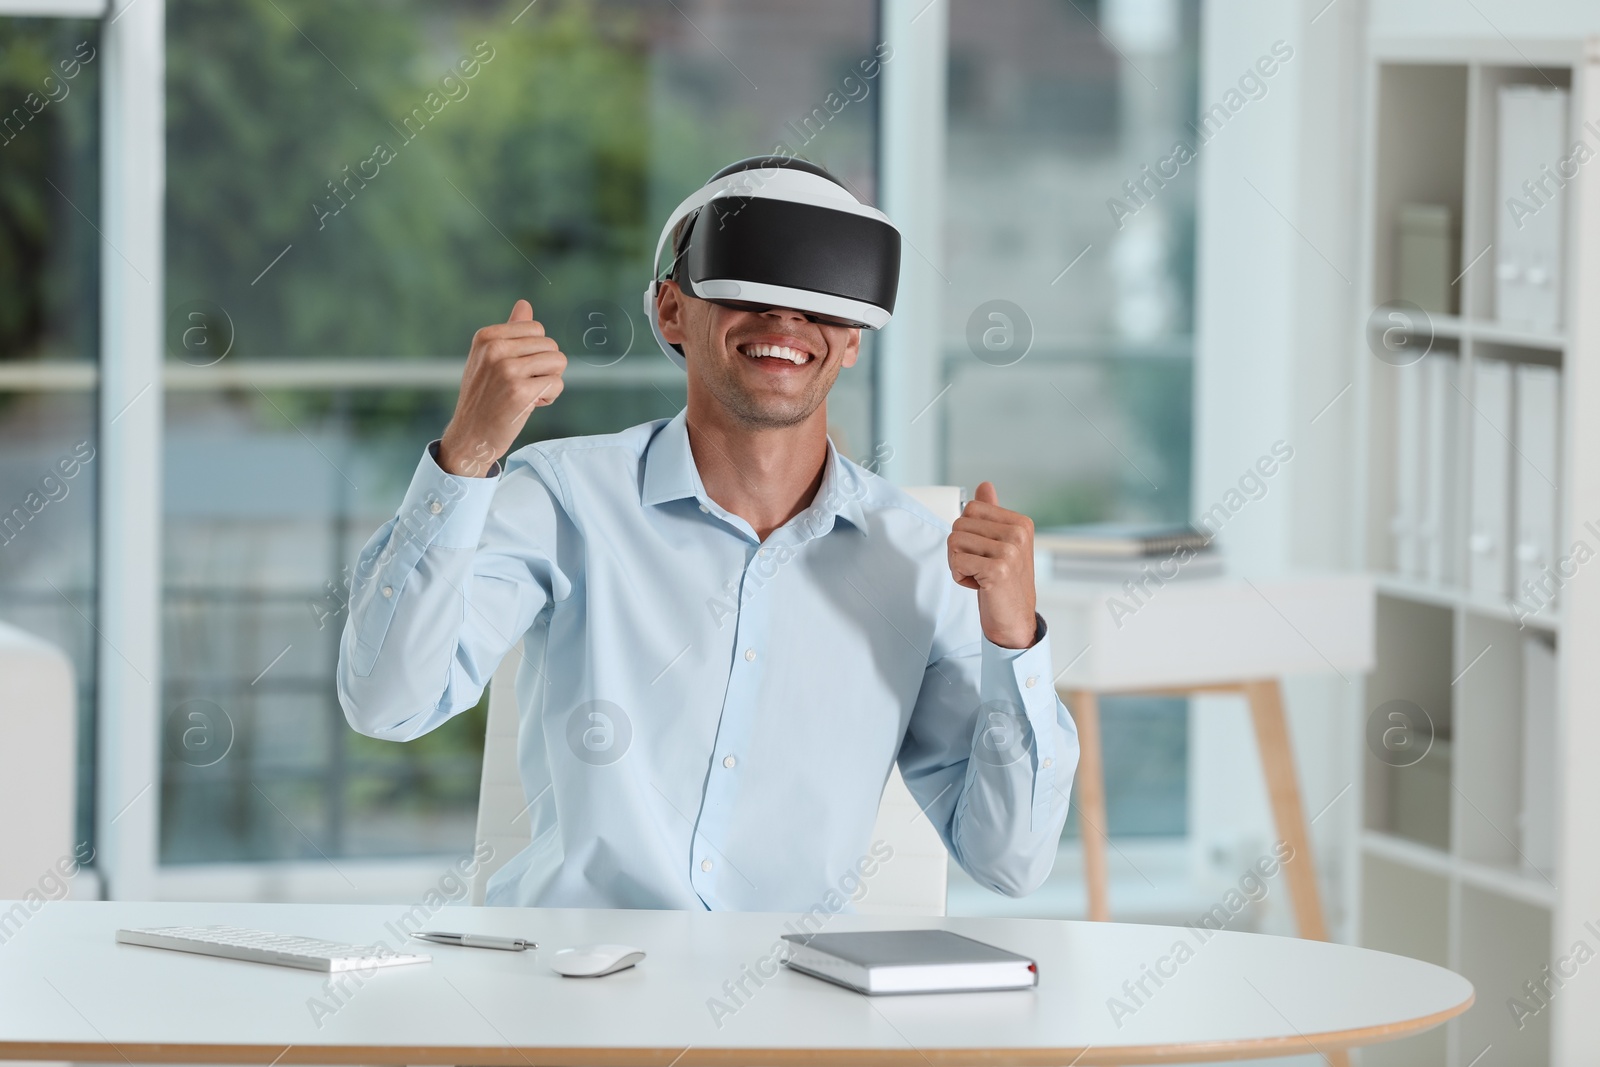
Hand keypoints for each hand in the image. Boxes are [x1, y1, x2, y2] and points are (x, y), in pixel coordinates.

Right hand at [438, 300, 566, 476]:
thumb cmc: (483, 397)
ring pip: (558, 362)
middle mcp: (495, 349)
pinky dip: (549, 397)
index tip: (516, 369)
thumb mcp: (489, 359)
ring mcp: (507, 370)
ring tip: (526, 394)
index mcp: (487, 337)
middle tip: (522, 384)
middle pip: (551, 345)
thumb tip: (525, 304)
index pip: (537, 328)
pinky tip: (529, 406)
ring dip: (548, 382)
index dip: (535, 352)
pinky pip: (557, 384)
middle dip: (545, 367)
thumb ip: (509, 331)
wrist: (470, 436)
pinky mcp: (521, 392)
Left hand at [947, 482, 1037, 648]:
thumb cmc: (1004, 582)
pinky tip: (980, 585)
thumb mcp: (1000, 544)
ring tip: (980, 576)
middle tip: (980, 568)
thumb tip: (984, 486)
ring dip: (958, 564)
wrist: (1014, 620)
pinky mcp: (998, 570)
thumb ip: (992, 514)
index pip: (970, 508)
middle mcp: (1018, 533)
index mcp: (1020, 523)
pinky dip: (960, 577)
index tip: (984, 552)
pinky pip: (956, 562)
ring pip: (954, 542)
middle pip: (959, 525)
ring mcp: (1010, 551)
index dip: (967, 532)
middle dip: (960, 549)